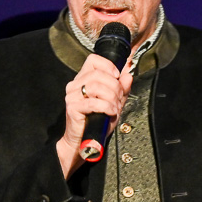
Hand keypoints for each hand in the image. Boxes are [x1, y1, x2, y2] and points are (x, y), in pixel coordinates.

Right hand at [57, 53, 132, 177]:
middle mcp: (76, 85)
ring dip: (111, 97)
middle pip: (99, 74)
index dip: (108, 65)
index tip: (117, 76)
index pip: (93, 60)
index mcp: (83, 79)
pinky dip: (106, 107)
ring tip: (114, 108)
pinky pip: (93, 102)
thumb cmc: (96, 122)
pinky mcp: (73, 107)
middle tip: (118, 99)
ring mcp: (72, 95)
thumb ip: (121, 89)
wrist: (83, 141)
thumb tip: (128, 76)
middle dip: (114, 86)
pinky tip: (110, 112)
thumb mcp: (113, 103)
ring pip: (97, 86)